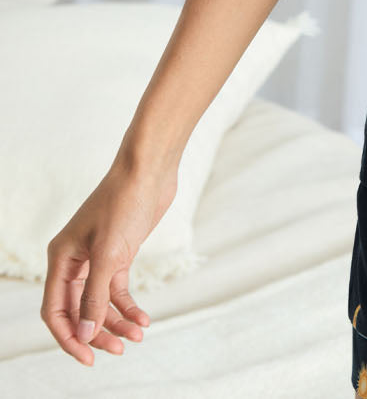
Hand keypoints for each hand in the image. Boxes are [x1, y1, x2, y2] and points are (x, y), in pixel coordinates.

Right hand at [41, 155, 177, 364]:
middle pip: (79, 310)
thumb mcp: (109, 253)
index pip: (56, 310)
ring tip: (138, 335)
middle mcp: (75, 261)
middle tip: (120, 350)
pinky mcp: (119, 253)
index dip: (69, 337)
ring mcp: (98, 257)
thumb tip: (85, 334)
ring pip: (100, 302)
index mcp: (61, 259)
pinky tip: (143, 318)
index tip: (88, 358)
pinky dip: (129, 305)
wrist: (150, 170)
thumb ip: (95, 296)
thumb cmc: (124, 203)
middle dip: (97, 332)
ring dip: (116, 321)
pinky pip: (118, 289)